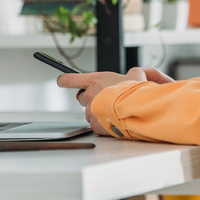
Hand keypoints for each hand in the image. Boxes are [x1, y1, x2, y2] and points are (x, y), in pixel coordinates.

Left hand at [57, 67, 173, 135]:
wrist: (138, 110)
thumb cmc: (136, 92)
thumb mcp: (136, 76)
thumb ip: (132, 74)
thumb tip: (136, 74)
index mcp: (95, 81)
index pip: (69, 79)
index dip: (64, 80)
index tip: (62, 81)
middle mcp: (89, 95)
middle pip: (81, 97)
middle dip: (90, 98)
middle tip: (104, 98)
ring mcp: (91, 111)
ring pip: (88, 112)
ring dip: (97, 111)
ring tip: (113, 111)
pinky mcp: (95, 126)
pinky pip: (95, 124)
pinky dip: (102, 124)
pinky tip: (113, 121)